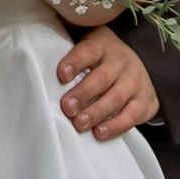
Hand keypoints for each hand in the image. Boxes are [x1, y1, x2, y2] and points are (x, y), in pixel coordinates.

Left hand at [56, 26, 159, 141]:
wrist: (141, 68)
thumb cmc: (102, 61)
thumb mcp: (90, 47)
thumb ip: (69, 52)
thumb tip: (37, 55)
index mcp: (102, 46)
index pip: (88, 50)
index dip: (75, 61)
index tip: (62, 74)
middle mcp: (120, 61)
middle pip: (102, 77)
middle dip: (83, 93)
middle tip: (67, 107)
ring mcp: (134, 81)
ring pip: (116, 97)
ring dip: (96, 112)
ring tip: (79, 123)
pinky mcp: (143, 101)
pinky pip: (130, 115)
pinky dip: (115, 125)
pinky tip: (99, 132)